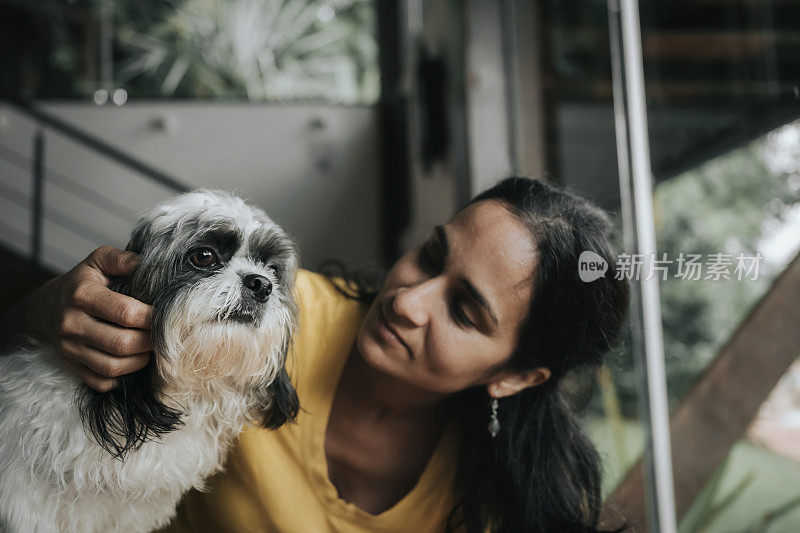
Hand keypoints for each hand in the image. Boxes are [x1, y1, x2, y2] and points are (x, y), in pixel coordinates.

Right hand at [32, 246, 152, 391]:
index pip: (126, 313)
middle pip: (122, 343)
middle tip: (160, 334)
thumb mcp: (98, 261)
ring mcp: (69, 348)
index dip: (152, 317)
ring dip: (139, 361)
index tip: (164, 314)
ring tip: (149, 348)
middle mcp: (72, 323)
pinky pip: (101, 382)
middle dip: (149, 341)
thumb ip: (122, 259)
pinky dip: (121, 377)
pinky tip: (131, 362)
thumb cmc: (83, 282)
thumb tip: (147, 263)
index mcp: (82, 295)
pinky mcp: (70, 366)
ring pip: (112, 367)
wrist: (47, 306)